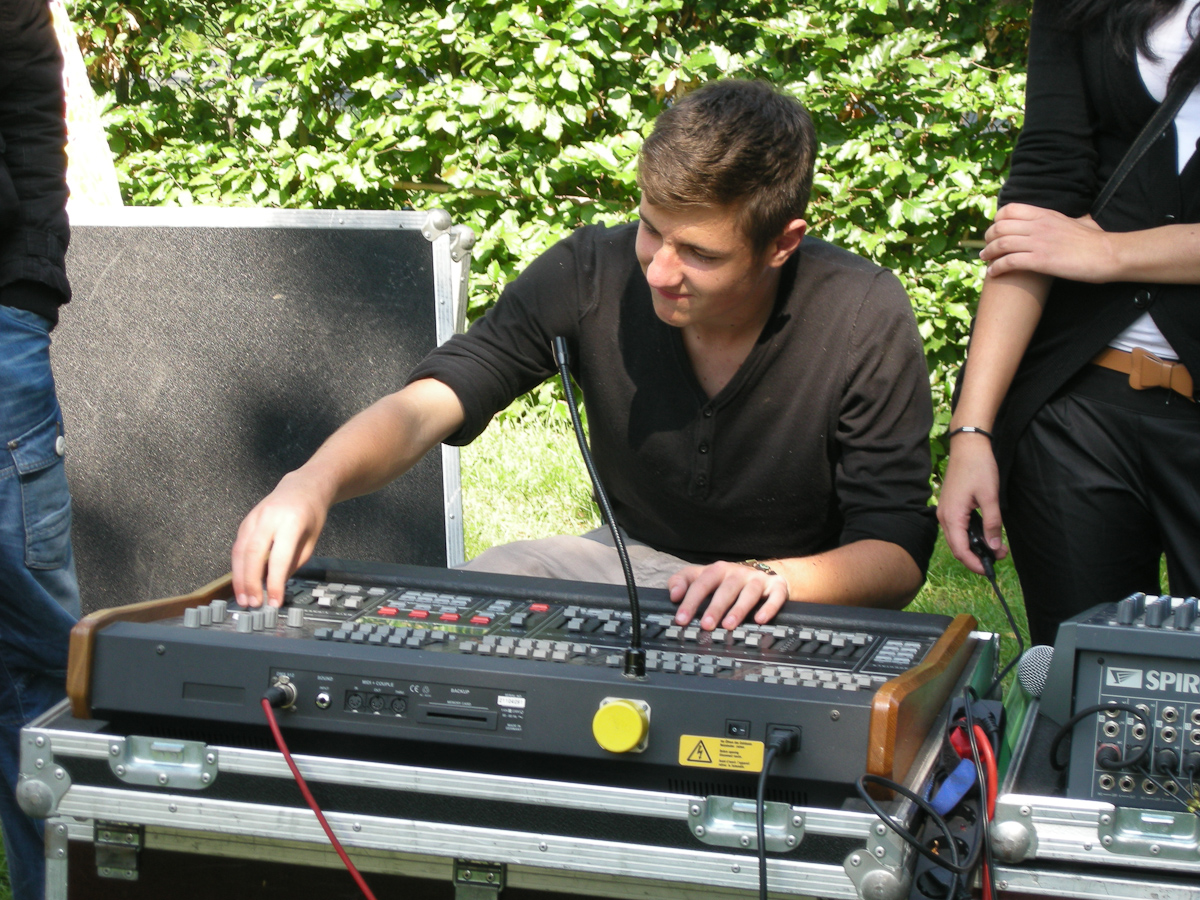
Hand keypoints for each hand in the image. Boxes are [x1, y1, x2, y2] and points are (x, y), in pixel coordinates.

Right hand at [231, 471, 330, 607]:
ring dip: (239, 578)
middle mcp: (270, 518)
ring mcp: (255, 517)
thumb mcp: (312, 540)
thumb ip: (294, 562)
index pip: (280, 558)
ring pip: (240, 551)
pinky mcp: (246, 520)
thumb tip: (276, 586)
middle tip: (253, 604)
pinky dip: (238, 566)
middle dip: (251, 583)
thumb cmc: (311, 515)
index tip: (274, 602)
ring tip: (244, 598)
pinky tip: (241, 581)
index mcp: (291, 522)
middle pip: (253, 554)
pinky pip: (238, 546)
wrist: (303, 487)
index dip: (275, 582)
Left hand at [668, 561, 788, 629]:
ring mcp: (757, 579)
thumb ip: (683, 582)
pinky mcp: (776, 586)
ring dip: (738, 609)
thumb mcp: (703, 577)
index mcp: (717, 570)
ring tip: (728, 625)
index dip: (690, 600)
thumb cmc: (728, 580)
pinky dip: (769, 607)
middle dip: (715, 607)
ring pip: (749, 592)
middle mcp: (737, 573)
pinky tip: (760, 620)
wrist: (764, 574)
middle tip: (706, 625)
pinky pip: (774, 596)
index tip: (681, 618)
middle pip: (725, 588)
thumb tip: (673, 594)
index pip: (701, 583)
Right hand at [937, 434, 1007, 575]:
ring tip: (996, 546)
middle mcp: (944, 517)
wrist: (968, 446)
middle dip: (977, 556)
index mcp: (952, 516)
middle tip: (1000, 556)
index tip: (991, 570)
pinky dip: (970, 536)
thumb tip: (994, 547)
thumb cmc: (978, 468)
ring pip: (957, 539)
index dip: (975, 564)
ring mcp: (945, 512)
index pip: (961, 550)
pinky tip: (984, 534)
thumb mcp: (990, 497)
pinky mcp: (949, 507)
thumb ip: (992, 524)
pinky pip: (957, 529)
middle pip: (957, 548)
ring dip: (974, 546)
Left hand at [981, 204, 1112, 282]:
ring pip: (1002, 243)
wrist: (1107, 254)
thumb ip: (1071, 219)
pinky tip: (993, 273)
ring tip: (985, 259)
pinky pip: (1009, 261)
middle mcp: (1039, 225)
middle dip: (989, 238)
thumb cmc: (1097, 241)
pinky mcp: (1040, 260)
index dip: (997, 220)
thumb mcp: (1081, 222)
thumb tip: (1079, 219)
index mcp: (1046, 214)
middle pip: (1001, 227)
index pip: (1010, 209)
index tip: (995, 230)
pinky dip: (997, 267)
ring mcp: (1039, 242)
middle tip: (986, 247)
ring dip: (988, 252)